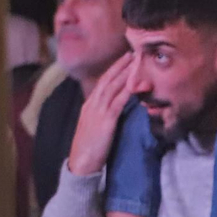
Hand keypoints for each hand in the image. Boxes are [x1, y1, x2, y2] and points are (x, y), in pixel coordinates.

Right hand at [68, 52, 135, 175]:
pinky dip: (126, 92)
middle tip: (132, 52)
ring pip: (112, 87)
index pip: (103, 82)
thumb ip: (106, 116)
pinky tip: (135, 84)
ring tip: (136, 61)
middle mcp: (92, 105)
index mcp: (89, 105)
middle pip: (108, 79)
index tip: (125, 59)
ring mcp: (97, 112)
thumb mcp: (97, 127)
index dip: (114, 69)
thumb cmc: (91, 149)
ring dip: (125, 73)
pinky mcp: (105, 122)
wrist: (81, 164)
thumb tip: (118, 109)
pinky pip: (117, 103)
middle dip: (120, 65)